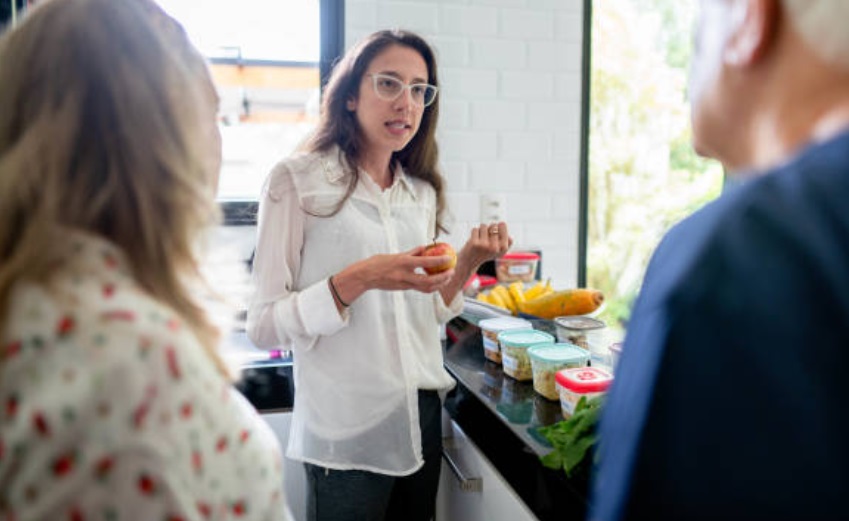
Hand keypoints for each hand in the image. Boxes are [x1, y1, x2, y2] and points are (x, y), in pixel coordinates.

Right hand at [332, 247, 454, 304]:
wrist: (365, 277)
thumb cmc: (378, 263)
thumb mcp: (395, 254)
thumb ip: (411, 252)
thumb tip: (424, 248)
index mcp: (403, 263)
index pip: (425, 262)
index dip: (439, 261)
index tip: (449, 258)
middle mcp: (404, 275)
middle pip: (429, 280)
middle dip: (443, 278)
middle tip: (451, 272)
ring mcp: (404, 284)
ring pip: (426, 288)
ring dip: (439, 284)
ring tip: (447, 278)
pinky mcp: (403, 288)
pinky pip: (420, 288)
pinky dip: (430, 286)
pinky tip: (436, 282)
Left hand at [460, 222, 512, 267]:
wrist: (470, 262)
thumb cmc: (485, 252)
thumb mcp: (499, 247)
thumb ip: (505, 236)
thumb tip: (502, 224)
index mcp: (504, 248)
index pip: (502, 225)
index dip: (496, 226)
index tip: (494, 234)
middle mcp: (496, 248)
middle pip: (493, 225)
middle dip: (488, 229)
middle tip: (486, 240)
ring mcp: (485, 246)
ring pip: (483, 226)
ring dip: (480, 231)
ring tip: (480, 241)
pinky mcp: (475, 243)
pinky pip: (475, 229)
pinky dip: (474, 234)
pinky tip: (474, 242)